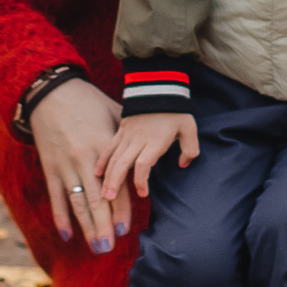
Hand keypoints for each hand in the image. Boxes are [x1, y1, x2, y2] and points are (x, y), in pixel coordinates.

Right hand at [30, 77, 123, 252]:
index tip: (127, 228)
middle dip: (103, 226)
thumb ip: (130, 135)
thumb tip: (150, 148)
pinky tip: (67, 236)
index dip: (121, 208)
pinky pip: (56, 198)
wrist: (52, 93)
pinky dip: (61, 218)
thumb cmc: (88, 102)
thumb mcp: (115, 112)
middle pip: (96, 200)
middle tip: (110, 248)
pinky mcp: (50, 169)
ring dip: (86, 228)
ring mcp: (65, 166)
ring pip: (77, 204)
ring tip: (96, 247)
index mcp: (104, 146)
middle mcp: (84, 160)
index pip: (116, 184)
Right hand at [97, 111, 199, 234]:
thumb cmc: (175, 110)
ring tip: (103, 193)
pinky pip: (109, 147)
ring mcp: (127, 134)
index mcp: (155, 141)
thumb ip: (190, 149)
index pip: (143, 164)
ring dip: (107, 176)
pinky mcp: (122, 130)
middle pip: (122, 163)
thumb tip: (183, 165)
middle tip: (108, 200)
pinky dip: (103, 160)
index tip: (143, 193)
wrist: (158, 86)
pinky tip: (96, 172)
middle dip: (115, 183)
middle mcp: (138, 139)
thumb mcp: (189, 127)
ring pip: (113, 158)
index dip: (141, 180)